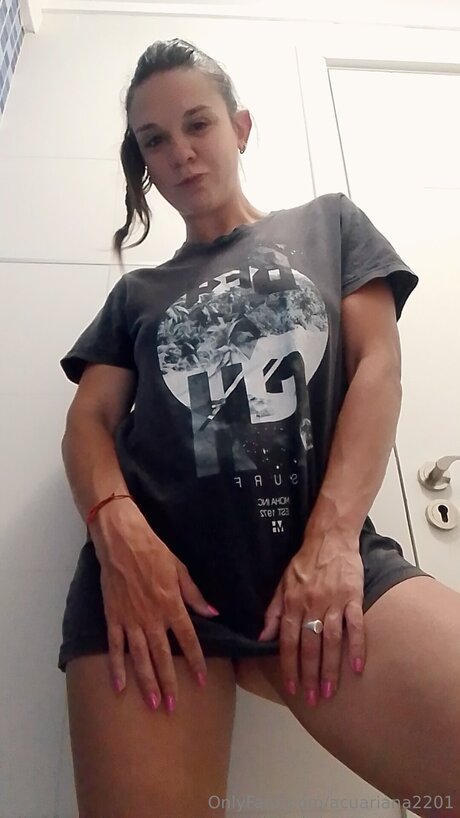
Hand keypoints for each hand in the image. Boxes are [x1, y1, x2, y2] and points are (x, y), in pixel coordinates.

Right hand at [89, 501, 219, 712]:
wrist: (122, 541)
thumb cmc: (154, 550)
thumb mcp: (180, 569)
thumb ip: (195, 595)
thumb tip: (214, 613)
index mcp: (172, 605)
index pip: (188, 639)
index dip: (196, 661)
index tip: (201, 680)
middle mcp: (152, 617)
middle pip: (163, 656)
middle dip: (169, 682)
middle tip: (173, 706)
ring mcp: (131, 620)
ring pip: (140, 657)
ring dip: (146, 682)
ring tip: (153, 703)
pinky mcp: (113, 617)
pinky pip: (115, 647)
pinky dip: (116, 667)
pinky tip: (119, 686)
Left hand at [257, 529, 365, 703]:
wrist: (330, 538)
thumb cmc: (305, 563)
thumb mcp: (282, 584)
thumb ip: (273, 612)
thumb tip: (262, 637)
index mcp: (292, 603)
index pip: (288, 641)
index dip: (289, 666)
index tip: (292, 688)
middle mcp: (311, 605)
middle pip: (309, 646)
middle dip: (310, 675)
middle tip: (313, 698)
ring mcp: (333, 602)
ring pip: (330, 641)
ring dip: (330, 668)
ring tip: (330, 691)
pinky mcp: (353, 597)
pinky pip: (355, 626)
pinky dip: (357, 647)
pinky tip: (357, 667)